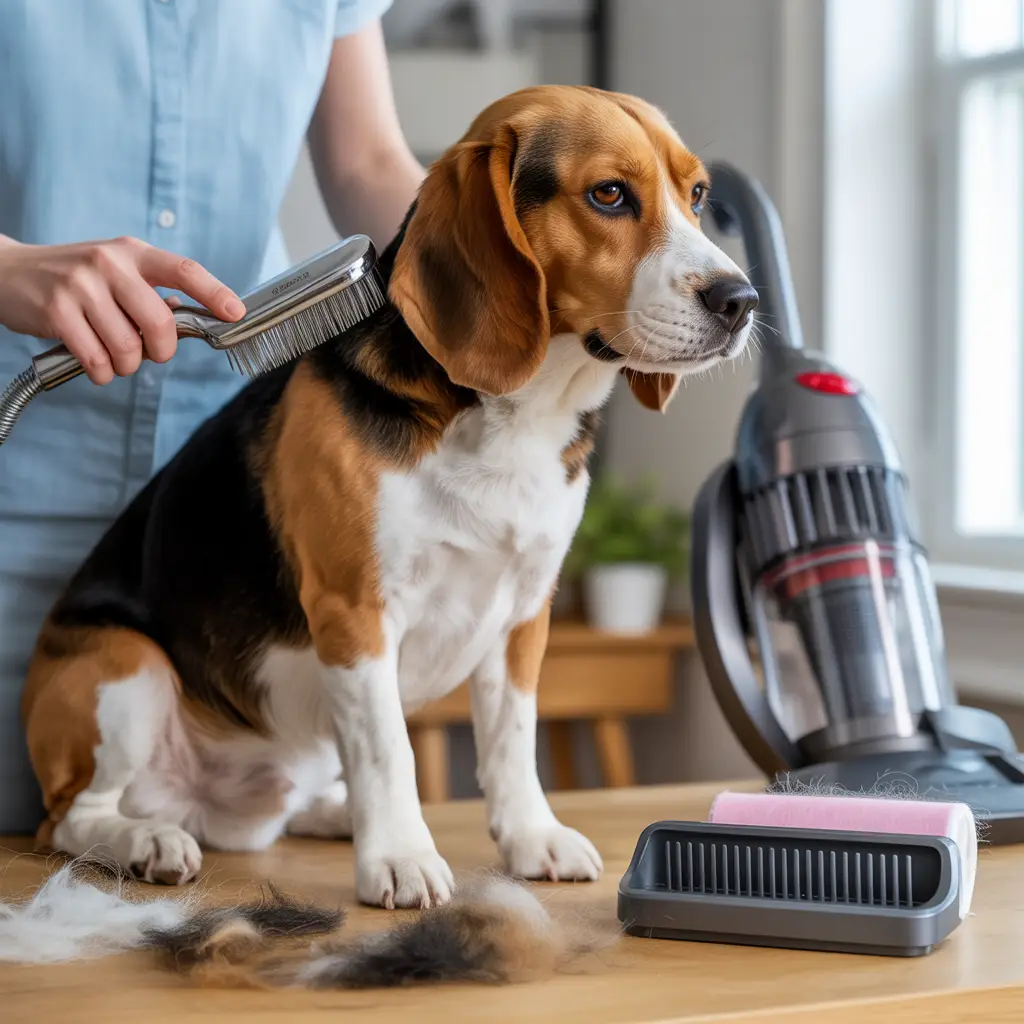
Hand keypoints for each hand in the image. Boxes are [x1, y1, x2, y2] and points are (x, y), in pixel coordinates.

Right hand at [0, 236, 244, 383]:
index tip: (236, 313)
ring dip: (126, 365)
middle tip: (150, 353)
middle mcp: (109, 264)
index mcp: (132, 253)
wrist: (8, 273)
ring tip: (113, 354)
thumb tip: (194, 318)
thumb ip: (150, 292)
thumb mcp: (115, 272)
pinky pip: (97, 361)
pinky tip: (95, 363)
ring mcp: (81, 287)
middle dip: (162, 352)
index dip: (215, 293)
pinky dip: (102, 373)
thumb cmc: (75, 280)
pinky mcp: (57, 312)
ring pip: (128, 348)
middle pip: (160, 324)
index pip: (184, 270)